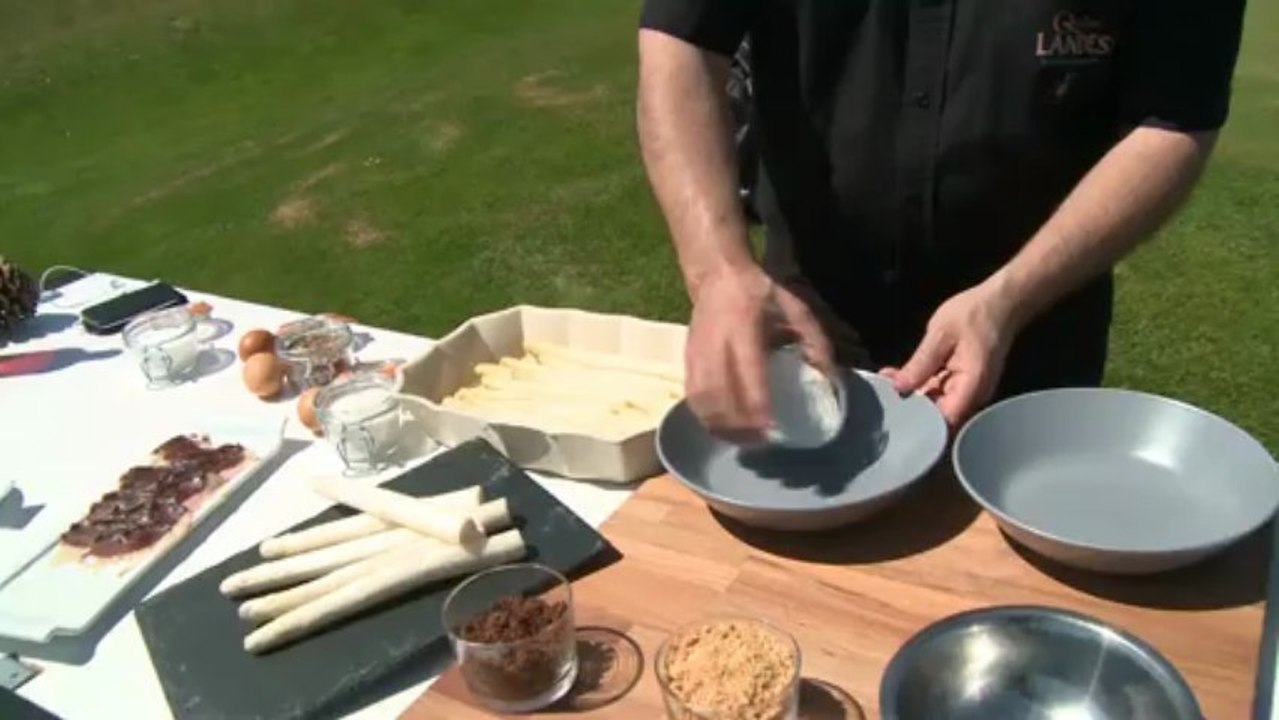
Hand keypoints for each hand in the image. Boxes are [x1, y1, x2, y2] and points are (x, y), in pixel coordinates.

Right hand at [686, 266, 834, 441]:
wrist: (717, 276)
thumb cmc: (760, 294)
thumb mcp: (795, 309)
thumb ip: (814, 342)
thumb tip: (830, 380)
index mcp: (744, 327)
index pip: (748, 374)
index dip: (757, 406)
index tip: (771, 429)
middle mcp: (717, 342)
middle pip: (719, 394)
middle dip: (737, 425)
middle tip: (759, 443)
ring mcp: (697, 352)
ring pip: (701, 399)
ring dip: (719, 425)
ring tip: (740, 441)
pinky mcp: (688, 359)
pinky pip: (692, 395)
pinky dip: (705, 417)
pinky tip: (722, 428)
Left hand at [882, 283, 1018, 427]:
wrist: (1001, 303)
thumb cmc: (974, 314)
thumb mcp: (941, 334)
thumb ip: (920, 363)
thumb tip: (899, 387)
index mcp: (972, 386)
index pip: (944, 421)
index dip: (917, 421)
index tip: (893, 410)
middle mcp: (973, 395)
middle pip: (938, 415)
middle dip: (909, 405)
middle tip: (882, 391)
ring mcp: (969, 391)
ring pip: (936, 403)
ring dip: (912, 394)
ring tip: (886, 380)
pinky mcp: (962, 383)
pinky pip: (939, 391)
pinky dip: (921, 385)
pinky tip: (898, 375)